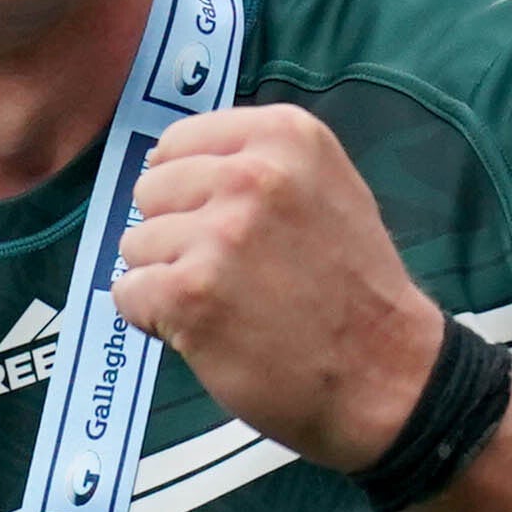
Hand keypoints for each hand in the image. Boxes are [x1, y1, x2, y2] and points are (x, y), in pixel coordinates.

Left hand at [110, 105, 452, 468]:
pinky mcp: (190, 293)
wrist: (384, 373)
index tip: (224, 221)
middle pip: (151, 189)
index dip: (187, 189)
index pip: (178, 142)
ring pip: (135, 243)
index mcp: (286, 137)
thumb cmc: (351, 286)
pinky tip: (205, 329)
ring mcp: (220, 234)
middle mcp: (253, 174)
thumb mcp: (324, 188)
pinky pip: (128, 292)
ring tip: (227, 301)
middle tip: (230, 270)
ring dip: (167, 278)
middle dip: (175, 232)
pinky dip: (154, 318)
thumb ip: (253, 165)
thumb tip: (163, 164)